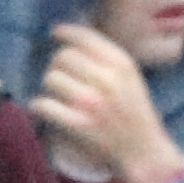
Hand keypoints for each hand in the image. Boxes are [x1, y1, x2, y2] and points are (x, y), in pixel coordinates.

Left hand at [34, 25, 183, 182]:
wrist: (144, 150)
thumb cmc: (135, 112)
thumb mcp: (130, 77)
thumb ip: (107, 58)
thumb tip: (73, 38)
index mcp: (121, 64)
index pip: (85, 37)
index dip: (66, 32)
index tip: (56, 32)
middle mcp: (106, 78)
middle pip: (63, 56)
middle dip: (58, 64)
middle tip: (61, 74)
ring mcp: (90, 101)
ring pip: (51, 78)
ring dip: (49, 85)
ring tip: (57, 93)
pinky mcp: (77, 123)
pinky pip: (44, 104)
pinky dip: (39, 105)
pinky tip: (44, 107)